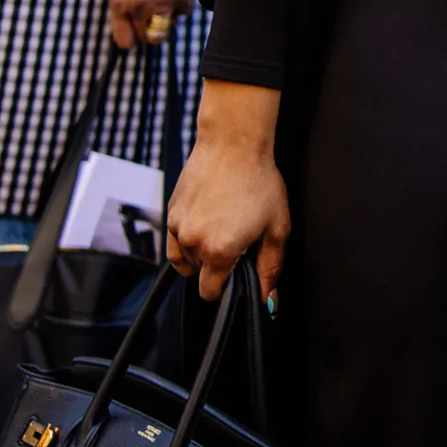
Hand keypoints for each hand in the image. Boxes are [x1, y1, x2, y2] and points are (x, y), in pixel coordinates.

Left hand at [107, 0, 192, 48]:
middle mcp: (141, 6)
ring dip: (166, 18)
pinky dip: (179, 4)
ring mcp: (165, 2)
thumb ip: (125, 1)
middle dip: (149, 31)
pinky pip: (182, 12)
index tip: (133, 33)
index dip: (130, 38)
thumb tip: (136, 20)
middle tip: (150, 19)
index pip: (125, 40)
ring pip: (168, 28)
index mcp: (120, 0)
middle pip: (150, 39)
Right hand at [166, 80, 288, 302]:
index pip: (210, 293)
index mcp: (219, 252)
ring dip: (200, 252)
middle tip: (238, 239)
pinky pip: (175, 240)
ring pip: (185, 258)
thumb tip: (268, 301)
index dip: (226, 288)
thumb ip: (271, 268)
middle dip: (217, 266)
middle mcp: (192, 243)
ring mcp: (177, 228)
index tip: (238, 273)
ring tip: (223, 225)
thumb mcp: (277, 228)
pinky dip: (188, 238)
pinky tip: (208, 219)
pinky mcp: (169, 213)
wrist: (233, 145)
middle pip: (199, 275)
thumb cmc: (261, 183)